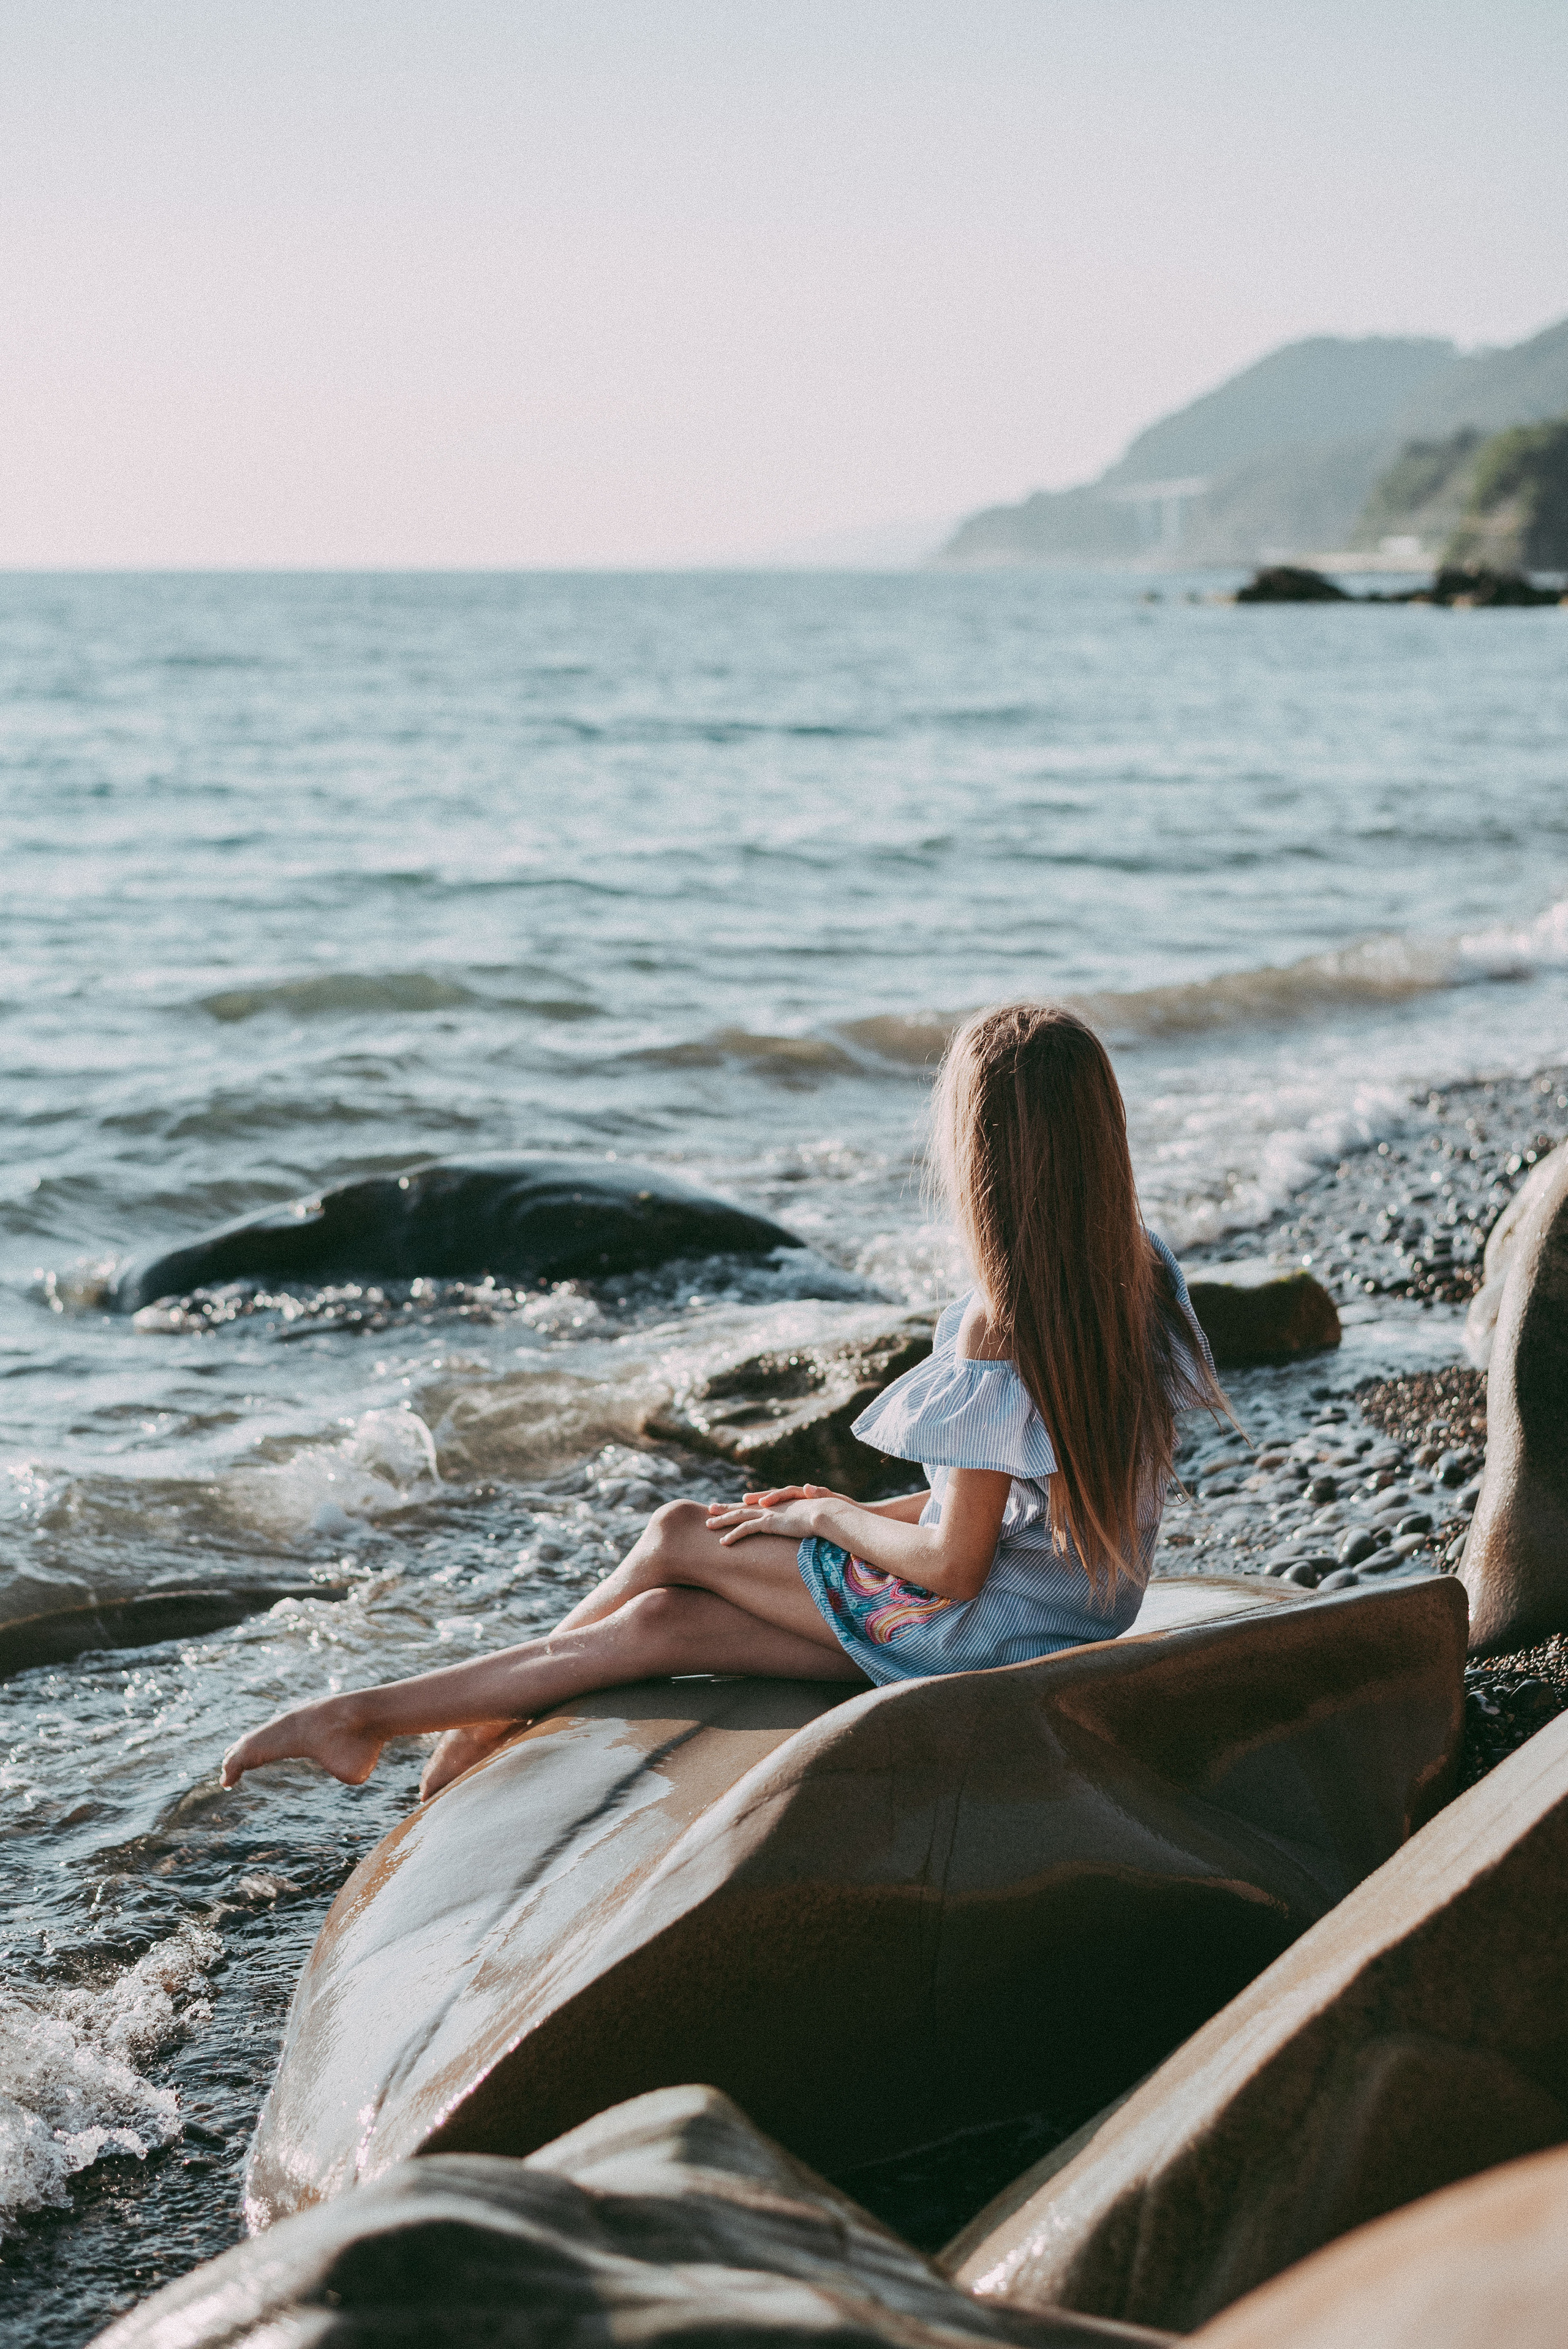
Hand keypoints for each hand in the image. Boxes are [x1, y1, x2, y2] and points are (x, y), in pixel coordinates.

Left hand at [706, 1483, 831, 1545]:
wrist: (826, 1512)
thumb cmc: (823, 1515)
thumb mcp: (810, 1517)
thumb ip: (803, 1519)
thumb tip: (804, 1525)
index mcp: (780, 1503)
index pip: (757, 1503)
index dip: (744, 1504)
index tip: (735, 1504)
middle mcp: (771, 1505)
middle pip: (743, 1506)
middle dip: (726, 1507)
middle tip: (711, 1508)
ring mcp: (768, 1512)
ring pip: (739, 1516)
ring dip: (722, 1521)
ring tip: (708, 1525)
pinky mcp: (768, 1522)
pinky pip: (745, 1530)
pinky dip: (733, 1535)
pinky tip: (722, 1542)